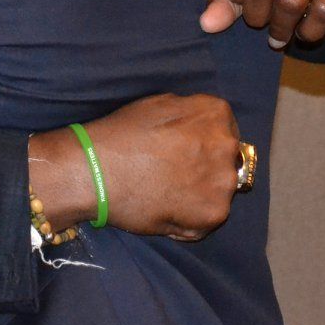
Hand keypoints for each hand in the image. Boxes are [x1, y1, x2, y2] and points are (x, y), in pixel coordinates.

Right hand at [28, 93, 241, 242]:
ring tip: (169, 194)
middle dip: (207, 168)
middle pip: (228, 160)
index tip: (186, 153)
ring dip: (202, 195)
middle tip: (175, 176)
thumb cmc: (121, 134)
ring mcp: (223, 181)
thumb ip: (190, 114)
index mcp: (216, 114)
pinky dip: (191, 220)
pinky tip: (167, 210)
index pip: (225, 130)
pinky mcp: (214, 214)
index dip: (205, 143)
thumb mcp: (160, 104)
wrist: (96, 170)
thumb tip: (201, 127)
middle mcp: (227, 145)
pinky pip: (208, 220)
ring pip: (220, 190)